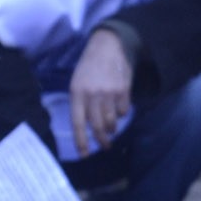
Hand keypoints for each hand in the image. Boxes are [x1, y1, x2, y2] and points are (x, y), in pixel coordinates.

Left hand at [69, 28, 132, 156]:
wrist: (109, 46)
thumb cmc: (90, 65)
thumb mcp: (77, 81)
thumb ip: (80, 102)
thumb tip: (85, 125)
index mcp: (77, 93)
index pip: (77, 123)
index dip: (81, 141)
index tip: (84, 154)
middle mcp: (92, 95)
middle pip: (97, 126)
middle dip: (101, 140)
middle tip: (104, 146)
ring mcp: (109, 93)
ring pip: (111, 121)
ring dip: (112, 129)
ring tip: (111, 130)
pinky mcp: (123, 90)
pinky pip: (123, 111)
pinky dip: (122, 114)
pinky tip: (119, 110)